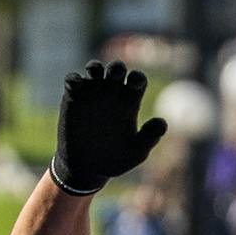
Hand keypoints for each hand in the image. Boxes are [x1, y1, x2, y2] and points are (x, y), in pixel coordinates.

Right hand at [52, 60, 167, 194]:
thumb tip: (163, 123)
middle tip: (115, 74)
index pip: (137, 80)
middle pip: (117, 69)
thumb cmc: (114, 159)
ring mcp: (92, 93)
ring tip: (94, 72)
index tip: (134, 85)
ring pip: (94, 69)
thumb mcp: (136, 152)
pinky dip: (74, 78)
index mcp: (130, 102)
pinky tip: (76, 84)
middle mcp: (112, 93)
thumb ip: (150, 137)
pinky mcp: (73, 97)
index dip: (137, 78)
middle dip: (117, 67)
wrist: (86, 167)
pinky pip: (73, 80)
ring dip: (95, 67)